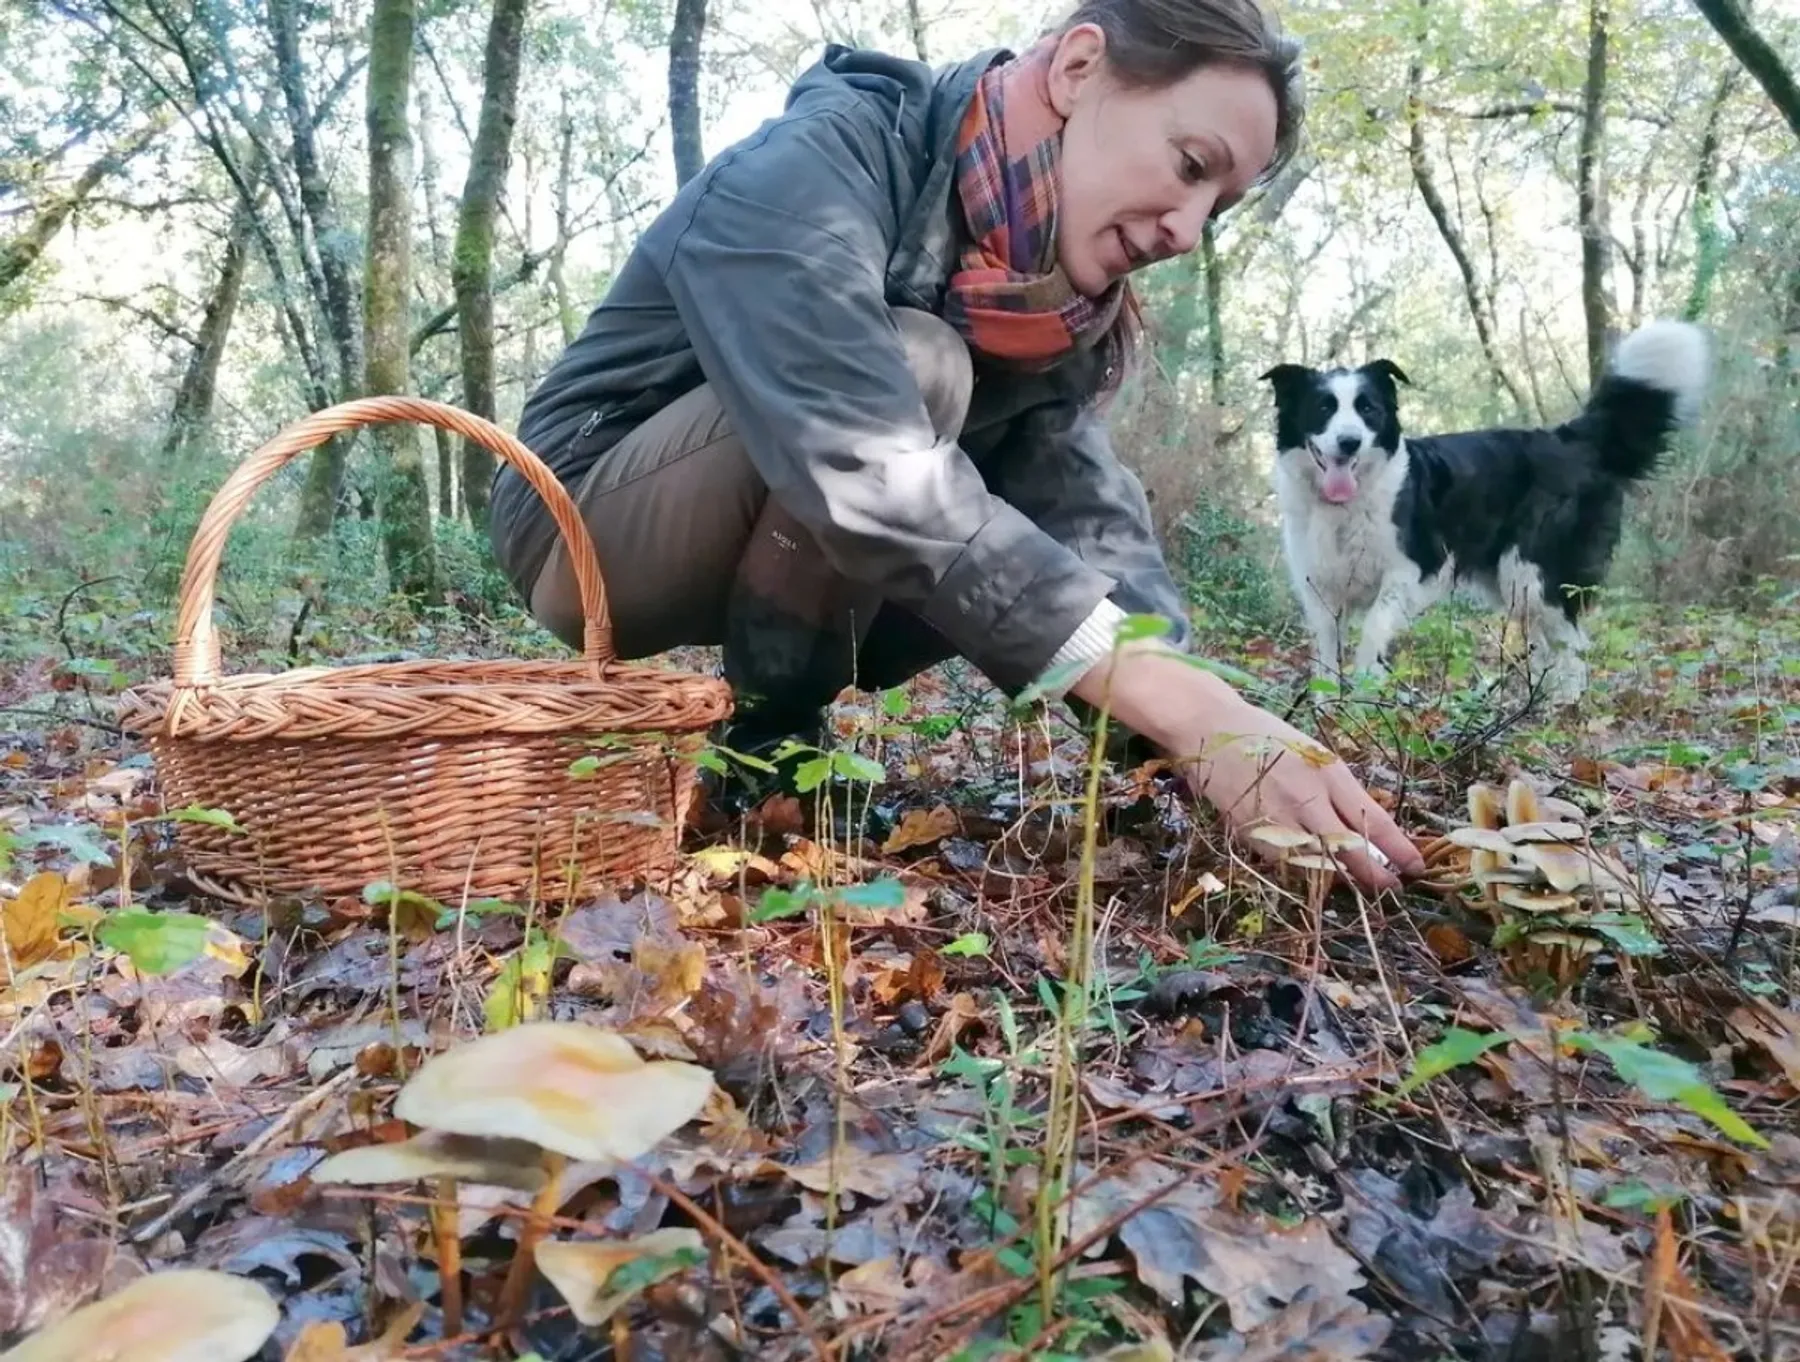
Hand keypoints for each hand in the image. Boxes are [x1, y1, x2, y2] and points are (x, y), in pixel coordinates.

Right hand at [1070, 647, 1422, 892]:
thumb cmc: (1268, 738)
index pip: (1372, 819)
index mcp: (1328, 773)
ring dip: (1337, 877)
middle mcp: (1306, 797)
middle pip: (1348, 850)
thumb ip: (1339, 791)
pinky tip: (1311, 868)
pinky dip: (1301, 869)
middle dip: (1372, 874)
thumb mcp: (1315, 755)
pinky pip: (1283, 861)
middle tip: (1389, 887)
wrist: (1211, 727)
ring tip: (1352, 881)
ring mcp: (1276, 816)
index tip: (1416, 867)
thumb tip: (1369, 829)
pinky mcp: (1249, 830)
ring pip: (1315, 864)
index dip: (1397, 848)